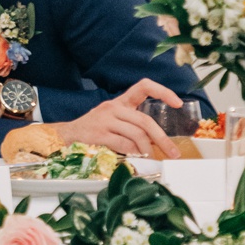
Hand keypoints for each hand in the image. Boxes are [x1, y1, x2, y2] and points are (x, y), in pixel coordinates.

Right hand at [60, 80, 184, 159]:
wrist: (65, 136)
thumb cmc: (93, 130)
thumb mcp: (114, 122)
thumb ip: (134, 127)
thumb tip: (157, 142)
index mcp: (120, 101)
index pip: (144, 86)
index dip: (163, 92)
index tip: (178, 103)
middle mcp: (114, 107)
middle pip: (145, 120)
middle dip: (162, 138)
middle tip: (173, 152)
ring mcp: (105, 119)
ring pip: (136, 134)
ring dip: (148, 150)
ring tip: (151, 158)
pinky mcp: (99, 134)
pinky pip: (124, 144)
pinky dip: (133, 153)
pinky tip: (136, 158)